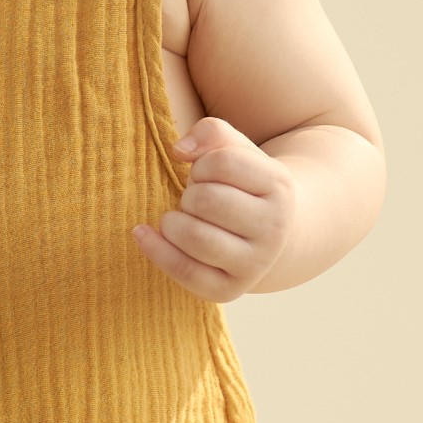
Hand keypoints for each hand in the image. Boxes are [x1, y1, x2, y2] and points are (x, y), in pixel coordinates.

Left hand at [131, 115, 296, 302]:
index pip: (224, 163)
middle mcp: (274, 229)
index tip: (205, 174)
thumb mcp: (237, 150)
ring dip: (172, 221)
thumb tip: (180, 151)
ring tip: (178, 218)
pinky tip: (143, 233)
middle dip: (190, 194)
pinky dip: (155, 250)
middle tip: (194, 199)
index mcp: (279, 187)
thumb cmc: (242, 184)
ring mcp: (255, 264)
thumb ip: (211, 133)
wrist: (269, 233)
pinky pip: (184, 272)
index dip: (202, 163)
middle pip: (207, 200)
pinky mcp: (229, 290)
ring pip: (196, 237)